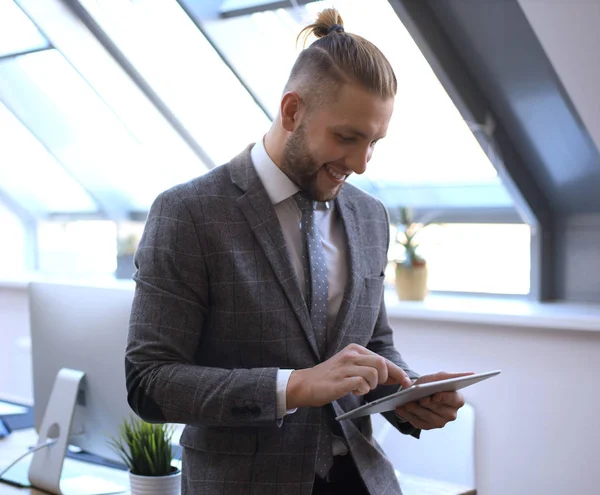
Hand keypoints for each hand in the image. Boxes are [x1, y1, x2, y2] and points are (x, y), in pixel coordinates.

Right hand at [287, 343, 412, 408]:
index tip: (407, 382)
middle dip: (385, 379)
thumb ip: (369, 368)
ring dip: (371, 386)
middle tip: (375, 386)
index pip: (383, 359)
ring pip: (373, 374)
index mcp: (355, 349)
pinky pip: (361, 384)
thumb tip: (394, 376)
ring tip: (359, 388)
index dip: (397, 372)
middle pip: (381, 364)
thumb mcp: (350, 367)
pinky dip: (361, 390)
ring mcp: (345, 367)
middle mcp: (351, 355)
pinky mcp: (340, 380)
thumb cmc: (329, 378)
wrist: (305, 384)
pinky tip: (352, 391)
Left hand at [395, 371, 473, 429]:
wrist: (417, 392)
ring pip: (428, 418)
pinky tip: (401, 409)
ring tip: (406, 404)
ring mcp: (439, 422)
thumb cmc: (432, 383)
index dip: (445, 398)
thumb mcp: (439, 377)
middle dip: (428, 404)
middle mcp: (451, 413)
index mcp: (457, 399)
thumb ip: (453, 376)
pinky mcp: (427, 426)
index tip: (435, 395)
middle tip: (418, 399)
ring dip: (416, 410)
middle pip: (440, 411)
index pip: (455, 400)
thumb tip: (473, 374)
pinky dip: (408, 415)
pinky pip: (418, 423)